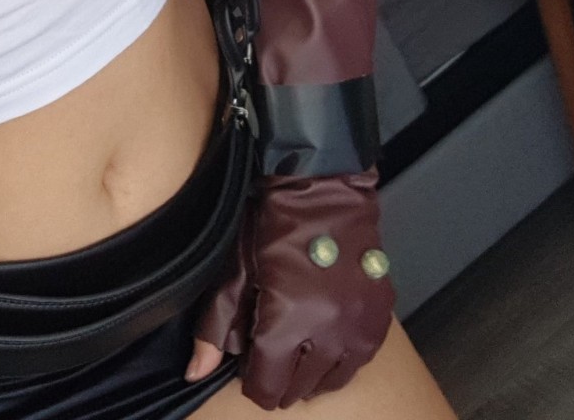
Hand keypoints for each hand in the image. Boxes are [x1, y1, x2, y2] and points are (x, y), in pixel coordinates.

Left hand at [187, 169, 394, 408]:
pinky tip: (324, 344)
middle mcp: (328, 331)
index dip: (254, 382)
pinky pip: (360, 360)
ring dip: (310, 374)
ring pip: (331, 381)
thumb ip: (214, 327)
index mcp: (287, 321)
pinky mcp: (379, 316)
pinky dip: (340, 360)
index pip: (268, 386)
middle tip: (269, 354)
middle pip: (299, 387)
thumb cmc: (272, 222)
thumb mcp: (234, 270)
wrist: (321, 185)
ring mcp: (358, 326)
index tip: (249, 367)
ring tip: (295, 353)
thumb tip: (194, 373)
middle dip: (280, 377)